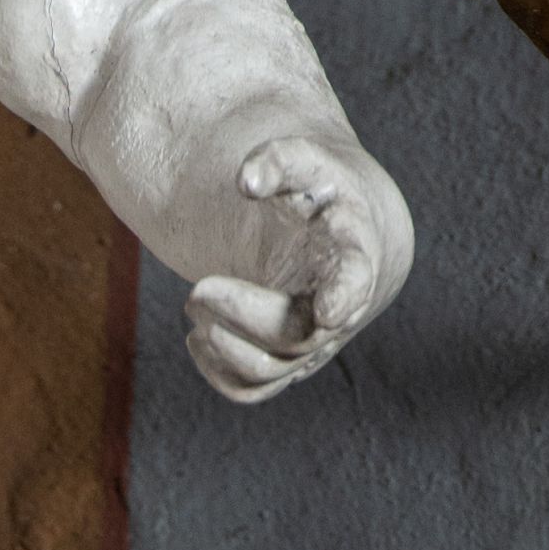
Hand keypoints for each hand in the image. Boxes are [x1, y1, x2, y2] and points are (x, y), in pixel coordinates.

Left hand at [183, 124, 412, 403]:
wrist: (348, 231)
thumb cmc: (325, 191)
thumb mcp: (308, 162)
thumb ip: (280, 161)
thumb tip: (247, 180)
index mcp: (353, 256)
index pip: (354, 282)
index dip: (344, 298)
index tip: (328, 311)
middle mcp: (339, 309)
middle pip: (296, 335)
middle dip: (242, 315)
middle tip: (197, 289)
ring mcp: (315, 341)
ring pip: (269, 370)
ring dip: (222, 344)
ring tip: (194, 303)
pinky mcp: (289, 359)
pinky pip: (253, 388)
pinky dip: (218, 370)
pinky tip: (199, 334)